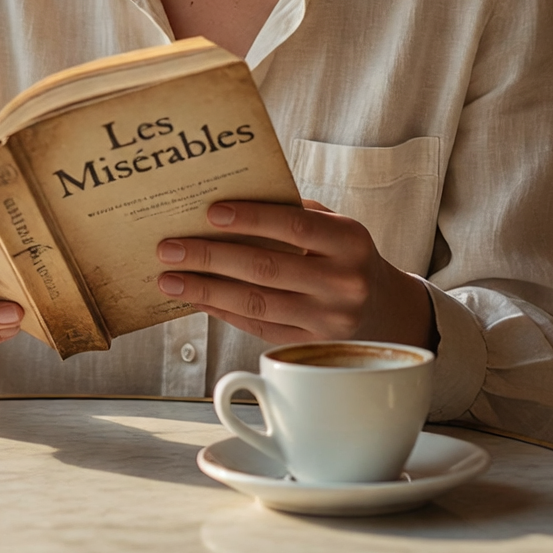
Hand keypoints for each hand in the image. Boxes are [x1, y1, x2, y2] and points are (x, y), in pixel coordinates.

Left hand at [154, 200, 435, 348]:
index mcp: (350, 242)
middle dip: (210, 257)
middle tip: (168, 249)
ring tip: (169, 279)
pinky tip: (196, 298)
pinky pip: (258, 327)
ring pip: (256, 303)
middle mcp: (343, 284)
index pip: (295, 226)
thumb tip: (229, 206)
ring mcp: (327, 321)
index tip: (210, 212)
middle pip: (265, 268)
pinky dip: (222, 311)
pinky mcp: (310, 346)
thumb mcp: (336, 227)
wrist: (384, 309)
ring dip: (205, 290)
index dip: (252, 218)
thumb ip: (295, 214)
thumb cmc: (345, 256)